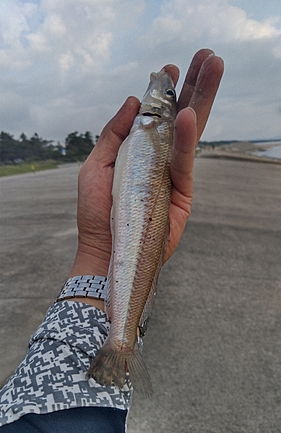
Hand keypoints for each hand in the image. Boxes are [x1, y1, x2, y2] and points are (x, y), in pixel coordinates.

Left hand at [69, 49, 223, 282]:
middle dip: (196, 86)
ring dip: (202, 98)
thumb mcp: (97, 165)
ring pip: (191, 131)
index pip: (159, 116)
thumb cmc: (97, 211)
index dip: (167, 92)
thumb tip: (131, 100)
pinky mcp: (182, 192)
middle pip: (182, 117)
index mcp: (142, 151)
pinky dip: (184, 137)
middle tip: (208, 56)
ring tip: (214, 65)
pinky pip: (184, 160)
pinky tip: (187, 113)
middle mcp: (161, 159)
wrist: (103, 248)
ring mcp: (174, 174)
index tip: (171, 68)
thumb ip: (114, 134)